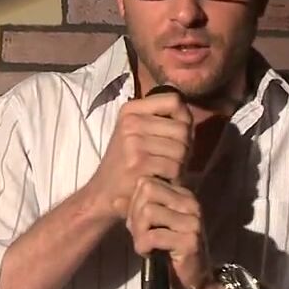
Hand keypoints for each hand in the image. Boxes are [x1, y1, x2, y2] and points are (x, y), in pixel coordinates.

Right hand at [84, 91, 191, 220]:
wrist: (103, 193)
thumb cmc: (127, 163)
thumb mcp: (137, 133)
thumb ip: (160, 117)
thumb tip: (178, 96)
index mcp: (130, 110)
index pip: (175, 101)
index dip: (184, 119)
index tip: (174, 137)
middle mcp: (131, 122)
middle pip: (183, 129)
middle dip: (185, 148)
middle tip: (171, 161)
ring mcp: (133, 142)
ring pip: (181, 150)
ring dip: (179, 165)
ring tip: (165, 172)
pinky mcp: (138, 163)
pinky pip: (174, 168)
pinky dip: (173, 179)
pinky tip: (162, 181)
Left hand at [126, 177, 230, 288]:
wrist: (193, 282)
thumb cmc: (170, 252)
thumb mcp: (149, 226)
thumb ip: (135, 210)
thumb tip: (114, 199)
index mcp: (183, 195)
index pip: (146, 182)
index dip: (135, 202)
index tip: (140, 223)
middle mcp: (190, 203)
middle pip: (146, 192)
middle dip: (135, 215)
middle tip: (141, 236)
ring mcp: (192, 221)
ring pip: (147, 211)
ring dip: (139, 233)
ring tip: (146, 245)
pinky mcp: (190, 241)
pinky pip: (153, 236)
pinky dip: (144, 247)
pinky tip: (151, 254)